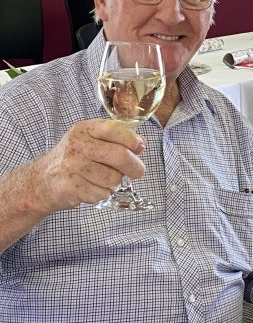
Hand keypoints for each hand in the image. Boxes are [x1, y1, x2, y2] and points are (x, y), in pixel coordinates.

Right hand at [29, 119, 145, 211]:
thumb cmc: (72, 158)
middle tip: (137, 172)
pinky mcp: (71, 186)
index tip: (139, 148)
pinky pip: (101, 193)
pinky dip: (102, 193)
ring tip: (102, 178)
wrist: (42, 180)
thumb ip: (116, 139)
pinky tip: (91, 187)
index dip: (132, 140)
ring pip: (113, 178)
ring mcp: (72, 166)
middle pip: (119, 155)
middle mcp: (77, 145)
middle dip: (135, 167)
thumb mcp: (90, 140)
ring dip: (114, 182)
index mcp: (84, 129)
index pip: (115, 129)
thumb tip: (140, 145)